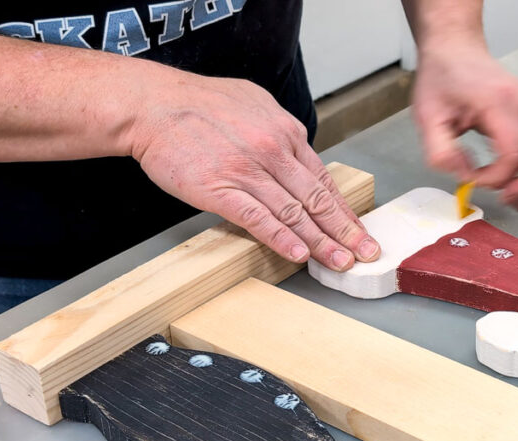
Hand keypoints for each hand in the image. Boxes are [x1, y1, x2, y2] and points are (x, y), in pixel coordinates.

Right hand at [129, 71, 379, 270]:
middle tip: (365, 252)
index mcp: (286, 132)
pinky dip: (281, 239)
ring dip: (321, 242)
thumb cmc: (198, 102)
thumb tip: (296, 147)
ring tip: (339, 261)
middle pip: (317, 199)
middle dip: (345, 230)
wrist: (152, 104)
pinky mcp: (220, 189)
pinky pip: (258, 218)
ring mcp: (248, 171)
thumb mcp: (254, 102)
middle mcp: (273, 152)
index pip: (322, 180)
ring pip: (294, 213)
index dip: (344, 210)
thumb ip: (278, 128)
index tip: (359, 230)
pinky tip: (298, 254)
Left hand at [411, 41, 517, 210]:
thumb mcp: (426, 117)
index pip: (514, 151)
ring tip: (515, 196)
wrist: (455, 49)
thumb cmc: (441, 79)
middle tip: (508, 201)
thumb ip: (441, 152)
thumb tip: (464, 177)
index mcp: (498, 102)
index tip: (473, 180)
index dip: (497, 177)